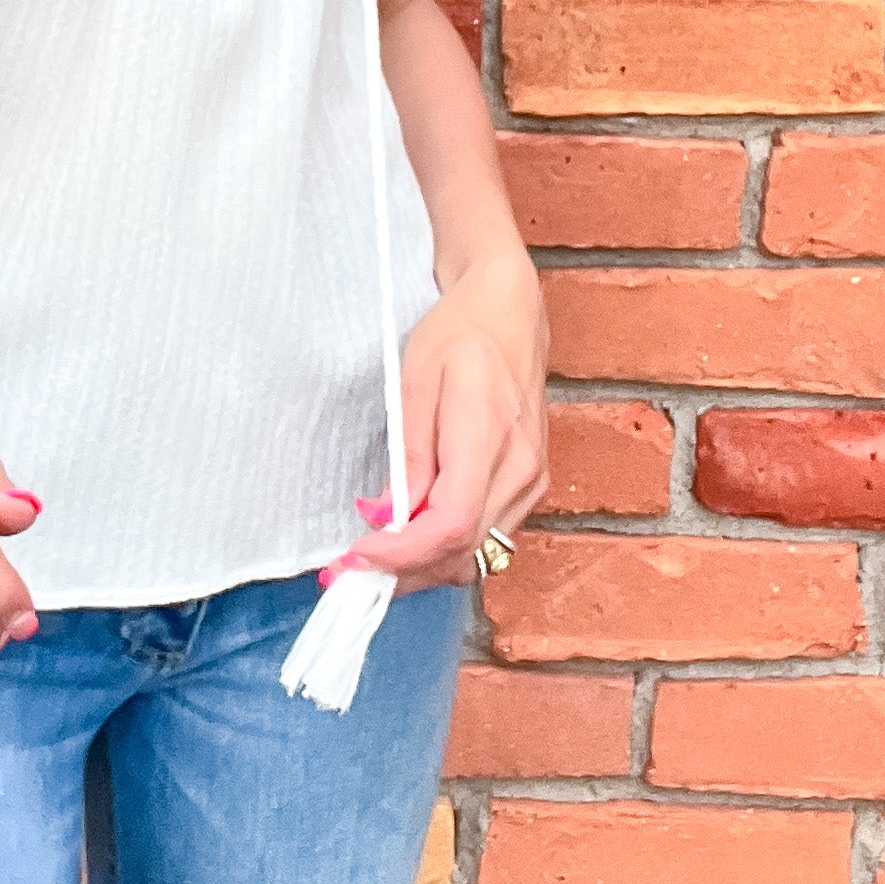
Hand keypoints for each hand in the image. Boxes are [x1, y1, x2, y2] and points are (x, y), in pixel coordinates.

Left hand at [326, 249, 547, 592]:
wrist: (510, 312)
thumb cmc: (460, 333)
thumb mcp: (416, 380)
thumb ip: (408, 454)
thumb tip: (387, 515)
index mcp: (488, 435)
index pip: (450, 523)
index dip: (401, 553)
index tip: (357, 555)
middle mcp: (521, 469)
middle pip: (463, 551)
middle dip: (405, 570)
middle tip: (352, 569)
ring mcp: (532, 480)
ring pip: (478, 553)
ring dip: (426, 565)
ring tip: (377, 553)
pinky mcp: (530, 485)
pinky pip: (489, 536)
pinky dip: (449, 548)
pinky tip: (415, 534)